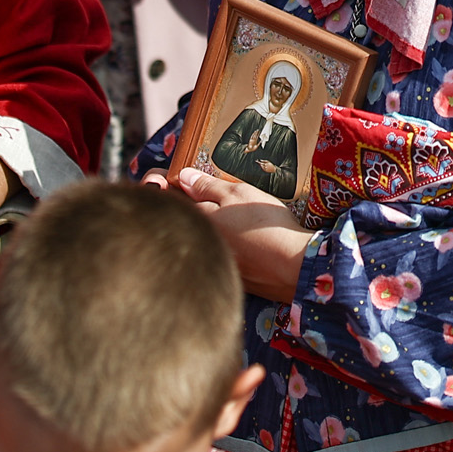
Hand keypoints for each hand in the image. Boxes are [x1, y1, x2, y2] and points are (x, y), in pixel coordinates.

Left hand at [174, 168, 308, 301]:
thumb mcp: (237, 194)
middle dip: (179, 204)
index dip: (160, 183)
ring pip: (196, 237)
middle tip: (188, 188)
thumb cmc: (265, 226)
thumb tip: (181, 177)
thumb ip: (207, 186)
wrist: (292, 267)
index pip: (165, 199)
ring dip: (198, 225)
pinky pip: (211, 252)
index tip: (162, 176)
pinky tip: (235, 237)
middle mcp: (196, 244)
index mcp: (195, 221)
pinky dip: (215, 242)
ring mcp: (209, 261)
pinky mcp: (225, 275)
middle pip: (179, 219)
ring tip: (215, 212)